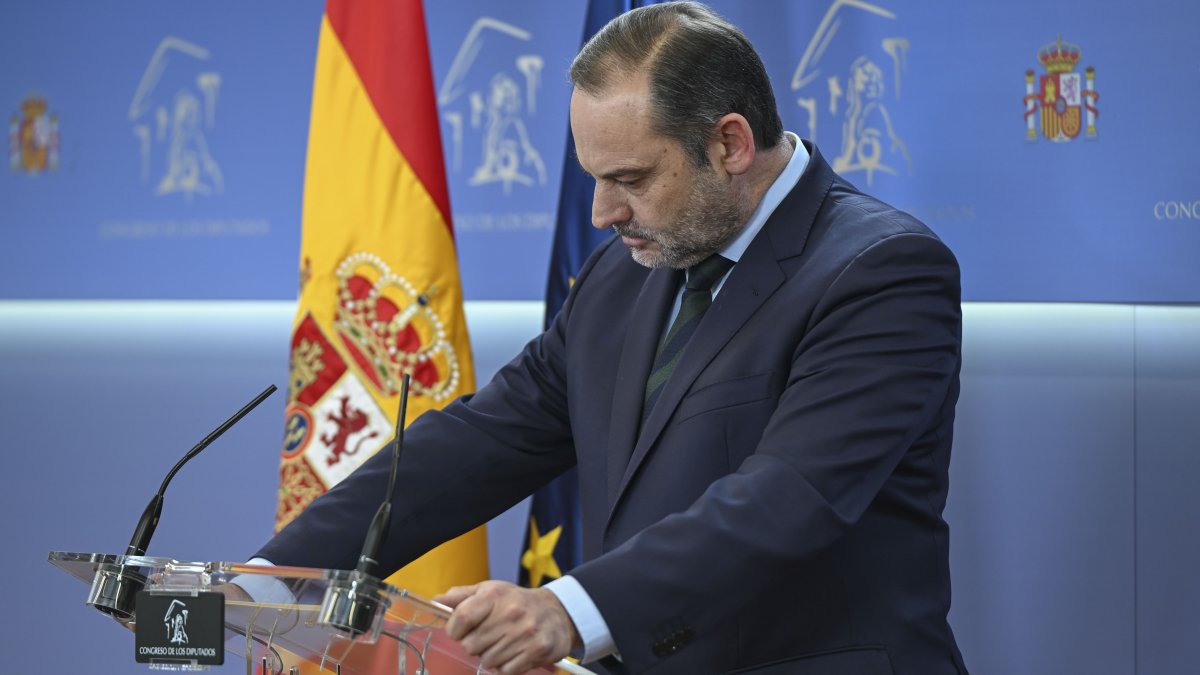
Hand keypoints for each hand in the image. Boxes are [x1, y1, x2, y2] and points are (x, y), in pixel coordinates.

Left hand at [436, 580, 580, 674]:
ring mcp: (525, 632)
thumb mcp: (490, 591)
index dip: (454, 629)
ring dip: (491, 656)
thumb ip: (462, 597)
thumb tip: (436, 601)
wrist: (557, 612)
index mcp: (494, 595)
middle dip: (475, 644)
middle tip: (487, 637)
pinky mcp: (536, 650)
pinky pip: (506, 670)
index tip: (459, 631)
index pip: (461, 618)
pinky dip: (506, 666)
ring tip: (503, 643)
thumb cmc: (516, 602)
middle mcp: (510, 612)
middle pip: (471, 645)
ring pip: (487, 661)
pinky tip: (513, 653)